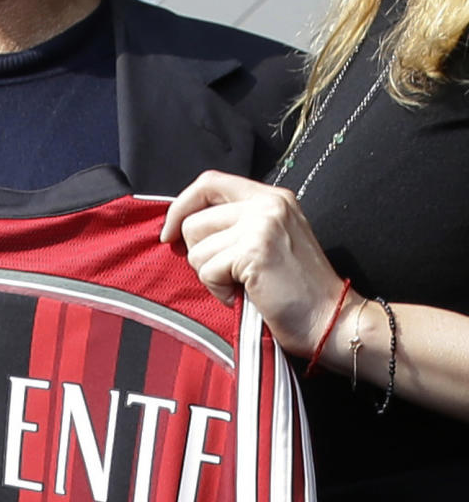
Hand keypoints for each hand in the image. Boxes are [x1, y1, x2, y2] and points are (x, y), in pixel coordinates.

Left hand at [159, 170, 348, 358]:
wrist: (331, 319)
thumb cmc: (298, 291)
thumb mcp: (271, 240)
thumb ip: (238, 225)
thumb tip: (184, 226)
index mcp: (272, 197)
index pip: (210, 182)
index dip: (182, 205)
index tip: (171, 233)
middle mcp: (268, 204)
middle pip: (195, 220)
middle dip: (200, 255)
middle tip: (228, 275)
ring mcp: (262, 225)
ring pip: (196, 248)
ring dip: (210, 276)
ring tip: (240, 286)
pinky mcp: (254, 252)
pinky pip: (207, 270)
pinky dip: (218, 291)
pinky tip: (244, 296)